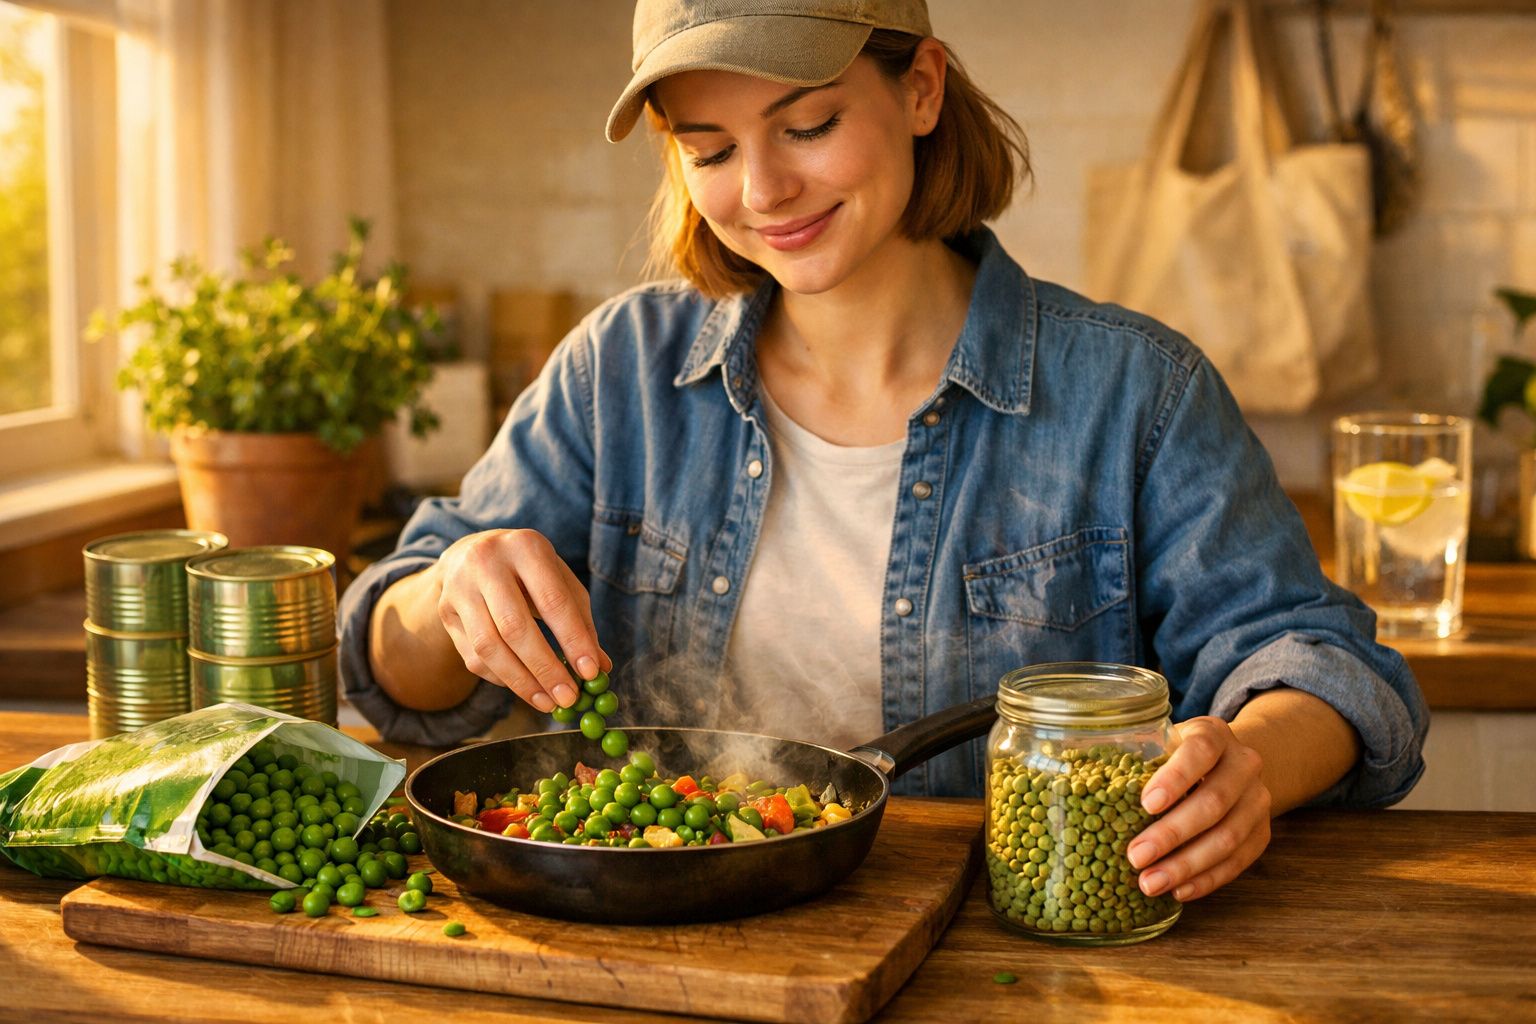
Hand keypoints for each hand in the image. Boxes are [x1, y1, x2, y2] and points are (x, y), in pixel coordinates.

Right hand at [434, 528, 610, 712]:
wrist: (471, 552)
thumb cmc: (529, 571)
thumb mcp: (560, 581)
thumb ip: (581, 621)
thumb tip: (600, 668)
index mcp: (525, 546)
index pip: (552, 601)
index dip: (572, 640)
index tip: (590, 673)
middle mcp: (486, 562)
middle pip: (514, 627)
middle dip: (545, 669)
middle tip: (568, 698)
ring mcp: (459, 587)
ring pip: (488, 647)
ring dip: (521, 682)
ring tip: (548, 702)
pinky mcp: (445, 612)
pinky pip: (472, 657)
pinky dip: (502, 679)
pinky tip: (524, 687)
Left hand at [1125, 716, 1271, 902]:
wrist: (1232, 764)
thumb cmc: (1178, 756)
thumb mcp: (1161, 743)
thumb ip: (1132, 757)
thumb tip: (1068, 784)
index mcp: (1214, 735)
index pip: (1200, 751)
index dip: (1175, 778)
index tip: (1146, 804)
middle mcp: (1244, 765)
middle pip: (1213, 802)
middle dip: (1171, 834)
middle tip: (1135, 856)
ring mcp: (1258, 800)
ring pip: (1228, 838)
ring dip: (1186, 865)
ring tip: (1149, 883)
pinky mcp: (1262, 833)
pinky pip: (1238, 862)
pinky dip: (1207, 880)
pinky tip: (1178, 891)